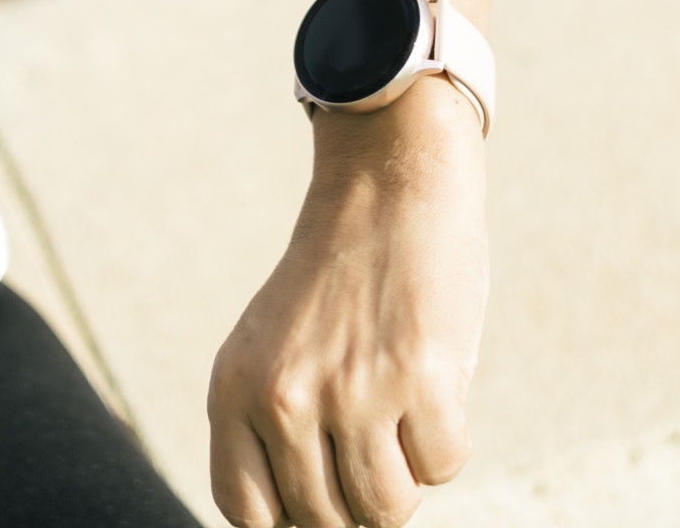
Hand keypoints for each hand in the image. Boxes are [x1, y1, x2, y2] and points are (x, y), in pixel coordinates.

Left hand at [208, 74, 488, 527]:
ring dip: (406, 476)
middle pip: (326, 521)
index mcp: (233, 391)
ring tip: (401, 416)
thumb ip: (270, 429)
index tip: (327, 501)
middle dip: (360, 499)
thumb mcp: (272, 349)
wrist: (388, 185)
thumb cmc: (339, 282)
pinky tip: (433, 388)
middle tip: (376, 443)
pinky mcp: (419, 379)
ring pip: (387, 510)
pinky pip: (442, 467)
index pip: (248, 515)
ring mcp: (351, 391)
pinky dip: (446, 443)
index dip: (294, 523)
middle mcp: (283, 398)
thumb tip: (306, 525)